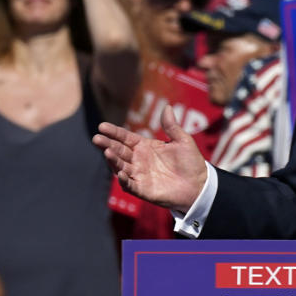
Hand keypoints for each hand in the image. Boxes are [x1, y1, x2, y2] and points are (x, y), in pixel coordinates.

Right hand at [92, 106, 207, 213]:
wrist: (199, 185)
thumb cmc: (191, 162)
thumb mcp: (183, 141)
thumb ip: (172, 126)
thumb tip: (167, 106)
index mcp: (145, 146)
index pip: (125, 137)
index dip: (114, 132)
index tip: (102, 126)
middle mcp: (138, 160)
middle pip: (119, 150)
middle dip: (107, 144)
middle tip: (96, 138)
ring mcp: (139, 175)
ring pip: (121, 166)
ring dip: (113, 160)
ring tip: (106, 152)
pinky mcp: (142, 189)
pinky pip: (129, 184)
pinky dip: (123, 180)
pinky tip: (120, 173)